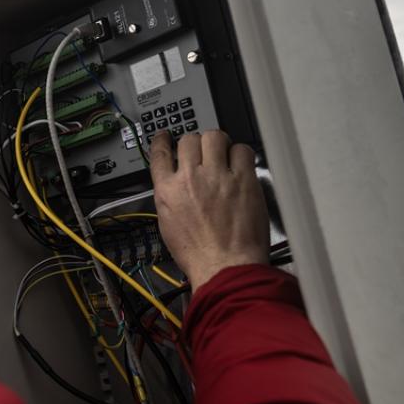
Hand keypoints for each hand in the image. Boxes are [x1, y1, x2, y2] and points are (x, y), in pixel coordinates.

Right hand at [150, 130, 268, 291]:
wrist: (224, 267)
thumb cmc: (199, 255)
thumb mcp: (168, 225)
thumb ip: (169, 197)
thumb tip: (174, 183)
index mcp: (167, 190)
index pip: (159, 152)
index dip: (163, 139)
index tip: (166, 136)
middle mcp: (190, 178)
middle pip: (189, 139)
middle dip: (196, 143)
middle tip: (204, 151)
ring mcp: (218, 177)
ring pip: (214, 136)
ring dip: (218, 143)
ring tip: (224, 154)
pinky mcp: (243, 180)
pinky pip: (242, 150)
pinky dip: (241, 153)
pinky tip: (241, 164)